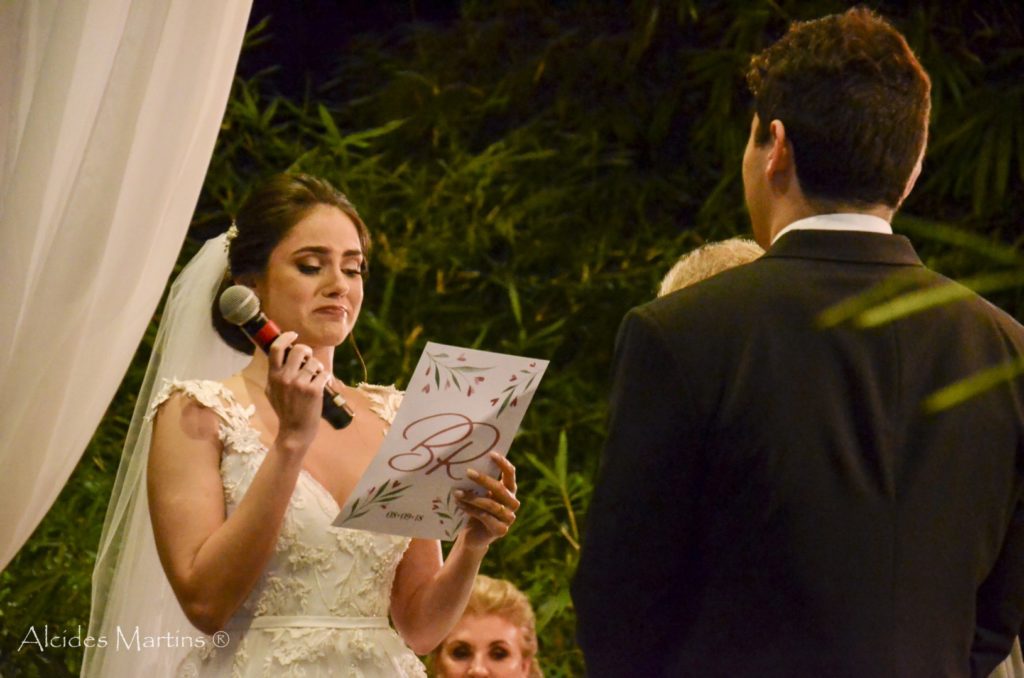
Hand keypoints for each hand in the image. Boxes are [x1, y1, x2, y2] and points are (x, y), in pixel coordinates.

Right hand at [266, 332, 329, 454]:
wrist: (294, 431)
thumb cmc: (284, 410)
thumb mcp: (271, 391)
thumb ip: (275, 374)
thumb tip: (282, 355)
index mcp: (273, 376)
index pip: (276, 348)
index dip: (286, 337)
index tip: (293, 335)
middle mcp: (285, 378)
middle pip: (299, 349)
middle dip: (307, 351)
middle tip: (308, 357)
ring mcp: (300, 384)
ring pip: (314, 362)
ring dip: (317, 367)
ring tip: (315, 376)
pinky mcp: (314, 391)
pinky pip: (324, 374)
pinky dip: (325, 378)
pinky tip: (322, 385)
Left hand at [455, 452, 518, 549]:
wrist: (473, 536)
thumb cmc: (475, 509)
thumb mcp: (479, 494)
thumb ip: (479, 483)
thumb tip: (465, 463)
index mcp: (509, 490)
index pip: (510, 474)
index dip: (503, 463)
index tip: (491, 454)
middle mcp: (512, 503)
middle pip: (500, 489)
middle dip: (483, 479)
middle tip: (468, 472)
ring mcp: (509, 518)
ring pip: (491, 504)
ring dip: (472, 497)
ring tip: (457, 492)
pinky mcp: (501, 530)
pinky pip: (485, 517)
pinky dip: (471, 509)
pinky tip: (459, 504)